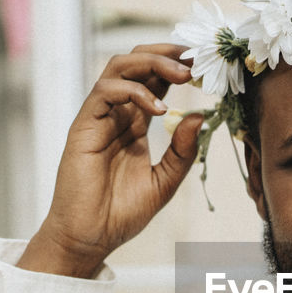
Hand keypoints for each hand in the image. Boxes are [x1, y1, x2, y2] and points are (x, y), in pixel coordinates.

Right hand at [19, 44, 203, 277]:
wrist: (91, 238)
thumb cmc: (122, 213)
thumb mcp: (165, 181)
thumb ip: (183, 151)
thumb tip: (200, 116)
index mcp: (136, 123)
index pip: (157, 80)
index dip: (180, 66)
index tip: (207, 64)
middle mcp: (117, 113)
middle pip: (138, 63)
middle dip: (168, 54)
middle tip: (197, 59)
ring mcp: (99, 117)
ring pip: (119, 67)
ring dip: (153, 63)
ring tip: (183, 75)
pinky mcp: (83, 126)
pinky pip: (104, 92)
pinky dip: (132, 91)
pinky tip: (157, 108)